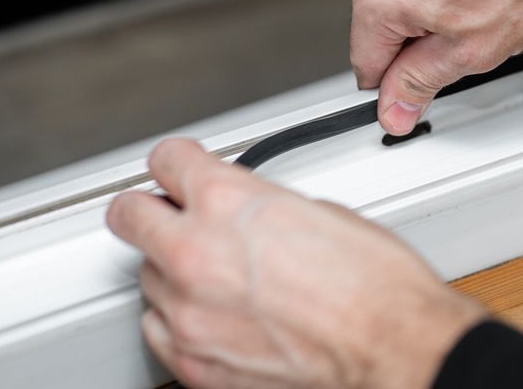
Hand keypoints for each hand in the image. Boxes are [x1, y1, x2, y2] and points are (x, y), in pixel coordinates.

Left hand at [106, 138, 486, 388]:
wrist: (394, 348)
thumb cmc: (374, 284)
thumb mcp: (315, 208)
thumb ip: (256, 203)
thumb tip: (240, 209)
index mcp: (227, 201)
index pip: (165, 160)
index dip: (176, 163)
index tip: (177, 170)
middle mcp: (195, 253)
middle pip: (129, 215)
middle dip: (150, 210)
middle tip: (168, 213)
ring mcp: (188, 313)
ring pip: (147, 275)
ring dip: (173, 269)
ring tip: (216, 275)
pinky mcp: (192, 362)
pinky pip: (157, 328)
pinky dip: (177, 318)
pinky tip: (211, 312)